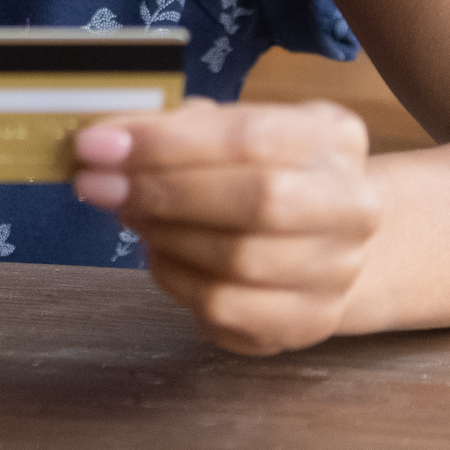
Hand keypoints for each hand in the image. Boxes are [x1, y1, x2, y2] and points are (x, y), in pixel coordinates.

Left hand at [71, 99, 380, 355]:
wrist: (322, 240)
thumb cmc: (262, 173)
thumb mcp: (229, 129)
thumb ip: (171, 127)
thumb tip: (103, 138)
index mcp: (336, 140)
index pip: (251, 136)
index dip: (166, 143)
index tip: (96, 144)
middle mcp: (353, 206)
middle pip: (255, 200)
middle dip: (162, 191)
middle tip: (97, 184)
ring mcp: (337, 272)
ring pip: (237, 260)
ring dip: (164, 235)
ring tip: (130, 214)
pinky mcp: (308, 322)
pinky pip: (226, 308)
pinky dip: (176, 279)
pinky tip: (159, 254)